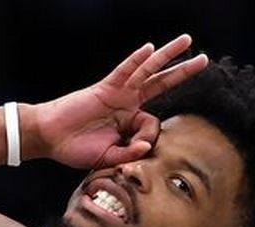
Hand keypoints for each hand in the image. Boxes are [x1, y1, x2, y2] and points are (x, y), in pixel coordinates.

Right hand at [26, 35, 208, 169]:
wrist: (50, 138)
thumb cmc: (76, 149)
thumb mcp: (108, 158)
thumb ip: (128, 154)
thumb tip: (146, 146)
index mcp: (129, 122)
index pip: (153, 125)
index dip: (147, 138)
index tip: (133, 148)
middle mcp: (127, 104)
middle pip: (161, 83)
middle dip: (183, 71)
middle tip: (204, 60)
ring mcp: (118, 93)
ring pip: (148, 71)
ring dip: (168, 55)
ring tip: (187, 41)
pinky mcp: (105, 88)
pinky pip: (124, 71)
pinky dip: (135, 60)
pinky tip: (148, 48)